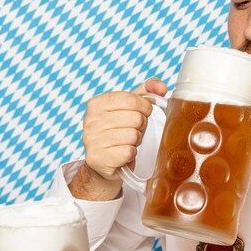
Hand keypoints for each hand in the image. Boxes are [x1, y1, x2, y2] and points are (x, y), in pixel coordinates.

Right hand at [69, 77, 167, 200]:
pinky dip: (131, 154)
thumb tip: (161, 87)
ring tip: (127, 142)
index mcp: (96, 103)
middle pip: (136, 118)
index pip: (132, 99)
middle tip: (133, 131)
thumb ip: (147, 92)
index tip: (143, 114)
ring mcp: (91, 140)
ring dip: (136, 141)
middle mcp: (90, 120)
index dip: (145, 108)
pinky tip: (123, 154)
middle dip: (141, 126)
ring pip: (133, 135)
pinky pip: (129, 152)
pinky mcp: (97, 159)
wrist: (104, 162)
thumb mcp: (131, 108)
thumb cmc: (119, 131)